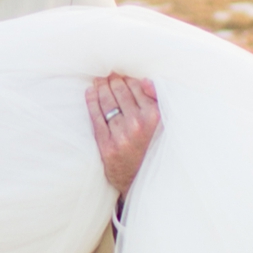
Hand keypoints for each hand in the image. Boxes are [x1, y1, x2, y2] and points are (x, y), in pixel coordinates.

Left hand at [86, 73, 158, 193]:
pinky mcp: (106, 145)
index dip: (126, 78)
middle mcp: (138, 125)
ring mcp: (121, 135)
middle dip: (112, 80)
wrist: (141, 179)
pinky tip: (90, 92)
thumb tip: (144, 80)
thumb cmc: (152, 147)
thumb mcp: (162, 125)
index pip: (136, 87)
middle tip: (107, 74)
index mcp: (154, 117)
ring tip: (98, 81)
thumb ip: (156, 101)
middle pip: (119, 92)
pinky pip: (96, 117)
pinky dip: (91, 101)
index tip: (120, 73)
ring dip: (100, 87)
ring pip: (107, 103)